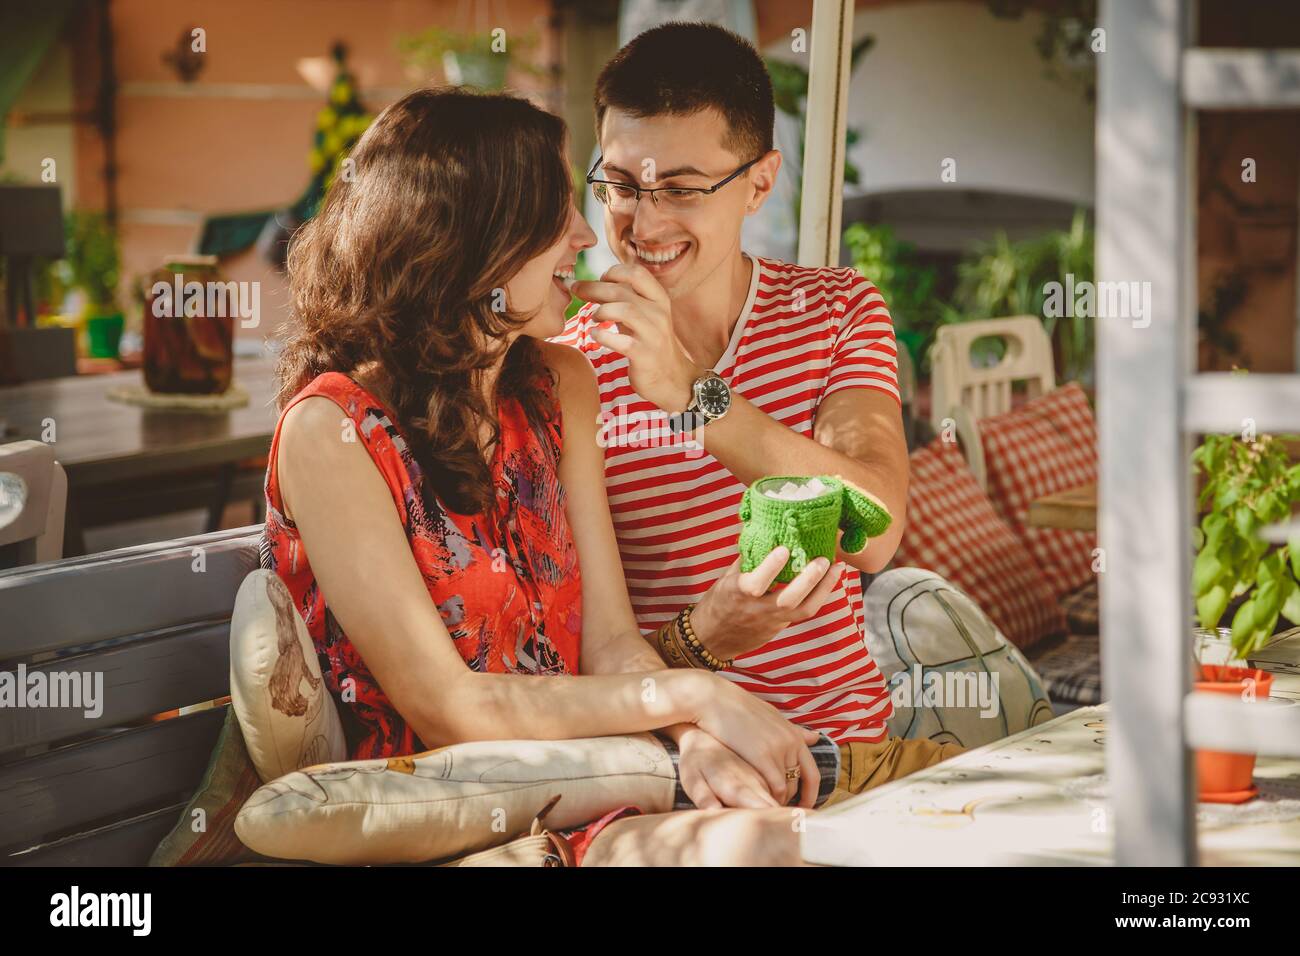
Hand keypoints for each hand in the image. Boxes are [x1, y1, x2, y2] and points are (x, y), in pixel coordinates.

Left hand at [571, 263, 699, 413]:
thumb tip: (590, 285)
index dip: (614, 271)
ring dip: (602, 310)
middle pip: (624, 291)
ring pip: (626, 311)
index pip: (637, 273)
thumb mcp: (642, 316)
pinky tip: (595, 335)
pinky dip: (604, 336)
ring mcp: (654, 335)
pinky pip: (623, 342)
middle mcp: (659, 313)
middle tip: (578, 290)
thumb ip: (623, 300)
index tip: (600, 279)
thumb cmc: (649, 343)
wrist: (670, 378)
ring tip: (593, 317)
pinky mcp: (645, 356)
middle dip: (596, 288)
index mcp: (659, 299)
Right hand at [676, 670, 821, 807]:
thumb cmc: (738, 708)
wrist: (715, 699)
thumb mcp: (771, 715)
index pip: (813, 774)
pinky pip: (774, 787)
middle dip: (790, 799)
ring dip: (777, 800)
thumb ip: (793, 730)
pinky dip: (770, 798)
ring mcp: (778, 749)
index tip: (804, 806)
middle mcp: (791, 743)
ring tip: (765, 807)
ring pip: (786, 788)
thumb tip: (815, 737)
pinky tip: (758, 802)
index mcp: (794, 735)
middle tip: (777, 808)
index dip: (811, 794)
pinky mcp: (762, 756)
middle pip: (798, 783)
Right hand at [692, 548, 845, 660]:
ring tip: (836, 568)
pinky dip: (819, 595)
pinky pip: (804, 612)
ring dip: (823, 588)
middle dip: (809, 580)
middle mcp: (757, 610)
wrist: (713, 639)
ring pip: (803, 610)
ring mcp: (772, 620)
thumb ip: (746, 560)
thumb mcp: (726, 579)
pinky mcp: (781, 626)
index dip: (770, 567)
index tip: (784, 549)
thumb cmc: (718, 602)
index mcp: (737, 594)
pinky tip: (829, 579)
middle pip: (788, 600)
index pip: (756, 583)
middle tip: (823, 559)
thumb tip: (764, 532)